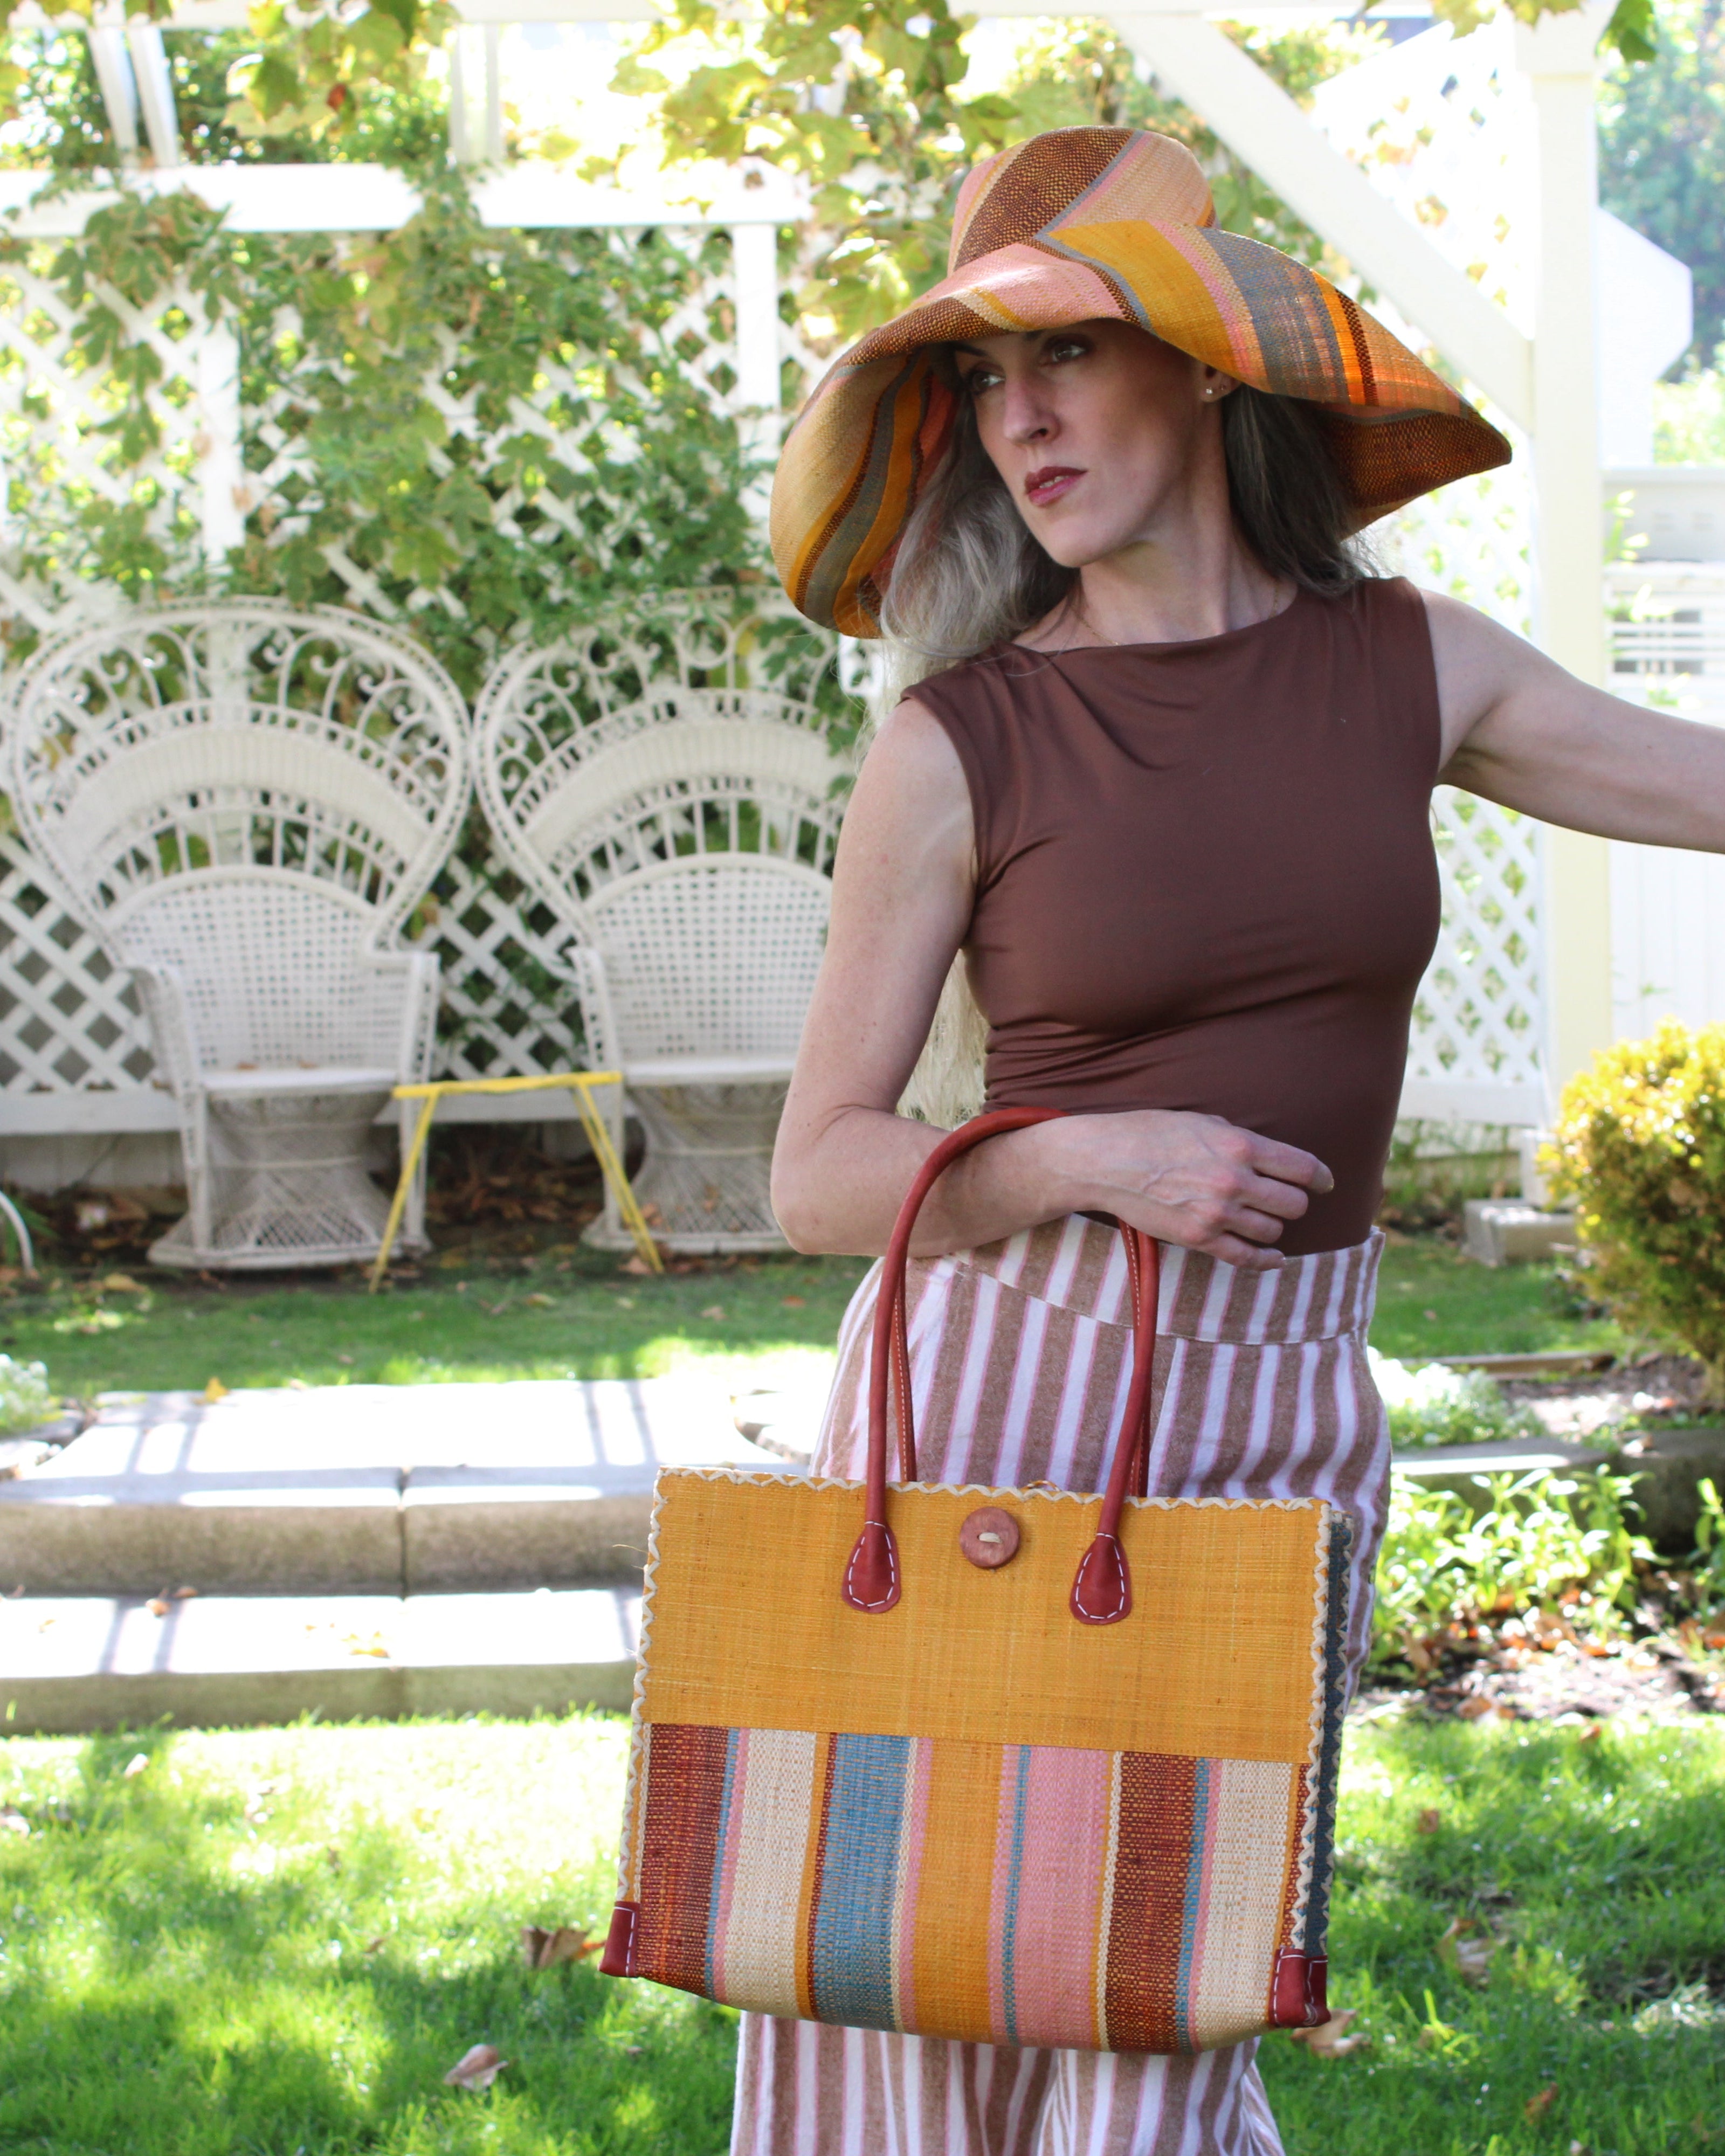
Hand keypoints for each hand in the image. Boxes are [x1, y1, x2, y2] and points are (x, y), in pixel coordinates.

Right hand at [1045, 1109, 1332, 1270]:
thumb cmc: (1152, 1134)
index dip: (1322, 1177)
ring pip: (1273, 1231)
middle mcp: (1234, 1181)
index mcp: (1240, 1146)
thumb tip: (1273, 1158)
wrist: (1106, 1161)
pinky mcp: (1199, 1238)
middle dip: (1293, 1201)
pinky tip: (1273, 1257)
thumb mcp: (1203, 1123)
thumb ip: (1242, 1140)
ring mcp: (1217, 1213)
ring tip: (1260, 1217)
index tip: (1325, 1183)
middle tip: (1283, 1198)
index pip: (1303, 1168)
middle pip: (1294, 1204)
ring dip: (1272, 1226)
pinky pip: (1247, 1258)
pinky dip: (1267, 1260)